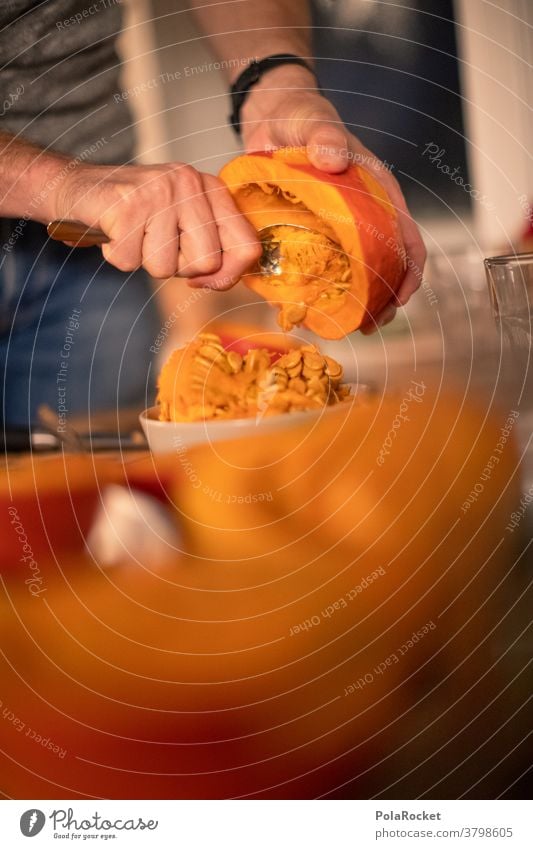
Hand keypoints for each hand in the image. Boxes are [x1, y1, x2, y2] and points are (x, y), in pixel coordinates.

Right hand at [52, 162, 260, 288]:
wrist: (77, 187)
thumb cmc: (134, 213)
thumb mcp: (181, 226)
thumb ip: (210, 249)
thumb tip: (223, 279)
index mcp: (210, 188)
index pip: (246, 246)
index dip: (228, 276)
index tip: (202, 280)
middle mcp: (190, 183)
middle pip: (206, 262)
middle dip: (177, 266)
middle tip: (155, 243)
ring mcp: (159, 191)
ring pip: (165, 266)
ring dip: (143, 260)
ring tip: (133, 234)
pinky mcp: (128, 204)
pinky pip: (130, 262)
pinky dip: (117, 256)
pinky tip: (114, 232)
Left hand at [241, 66, 425, 331]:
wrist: (270, 119)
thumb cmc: (300, 116)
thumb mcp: (312, 120)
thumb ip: (323, 134)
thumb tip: (332, 156)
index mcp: (376, 191)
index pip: (407, 235)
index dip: (410, 270)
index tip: (401, 297)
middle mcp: (364, 216)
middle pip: (387, 265)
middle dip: (384, 299)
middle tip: (370, 325)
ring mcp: (339, 229)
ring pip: (358, 273)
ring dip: (358, 302)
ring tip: (349, 327)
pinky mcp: (314, 236)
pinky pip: (324, 269)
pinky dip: (324, 291)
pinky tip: (314, 309)